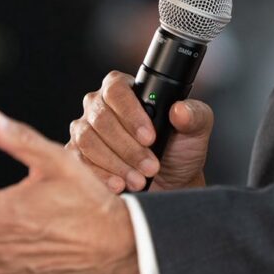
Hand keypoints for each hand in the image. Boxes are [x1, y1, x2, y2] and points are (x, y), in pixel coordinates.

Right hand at [69, 72, 212, 192]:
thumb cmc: (179, 149)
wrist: (171, 182)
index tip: (149, 137)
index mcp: (125, 90)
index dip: (130, 113)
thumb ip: (194, 115)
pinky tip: (120, 185)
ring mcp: (85, 130)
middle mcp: (99, 106)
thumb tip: (179, 110)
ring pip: (88, 140)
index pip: (116, 89)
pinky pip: (79, 162)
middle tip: (151, 165)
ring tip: (140, 179)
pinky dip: (101, 176)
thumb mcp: (196, 129)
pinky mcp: (77, 155)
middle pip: (101, 117)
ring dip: (116, 163)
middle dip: (128, 146)